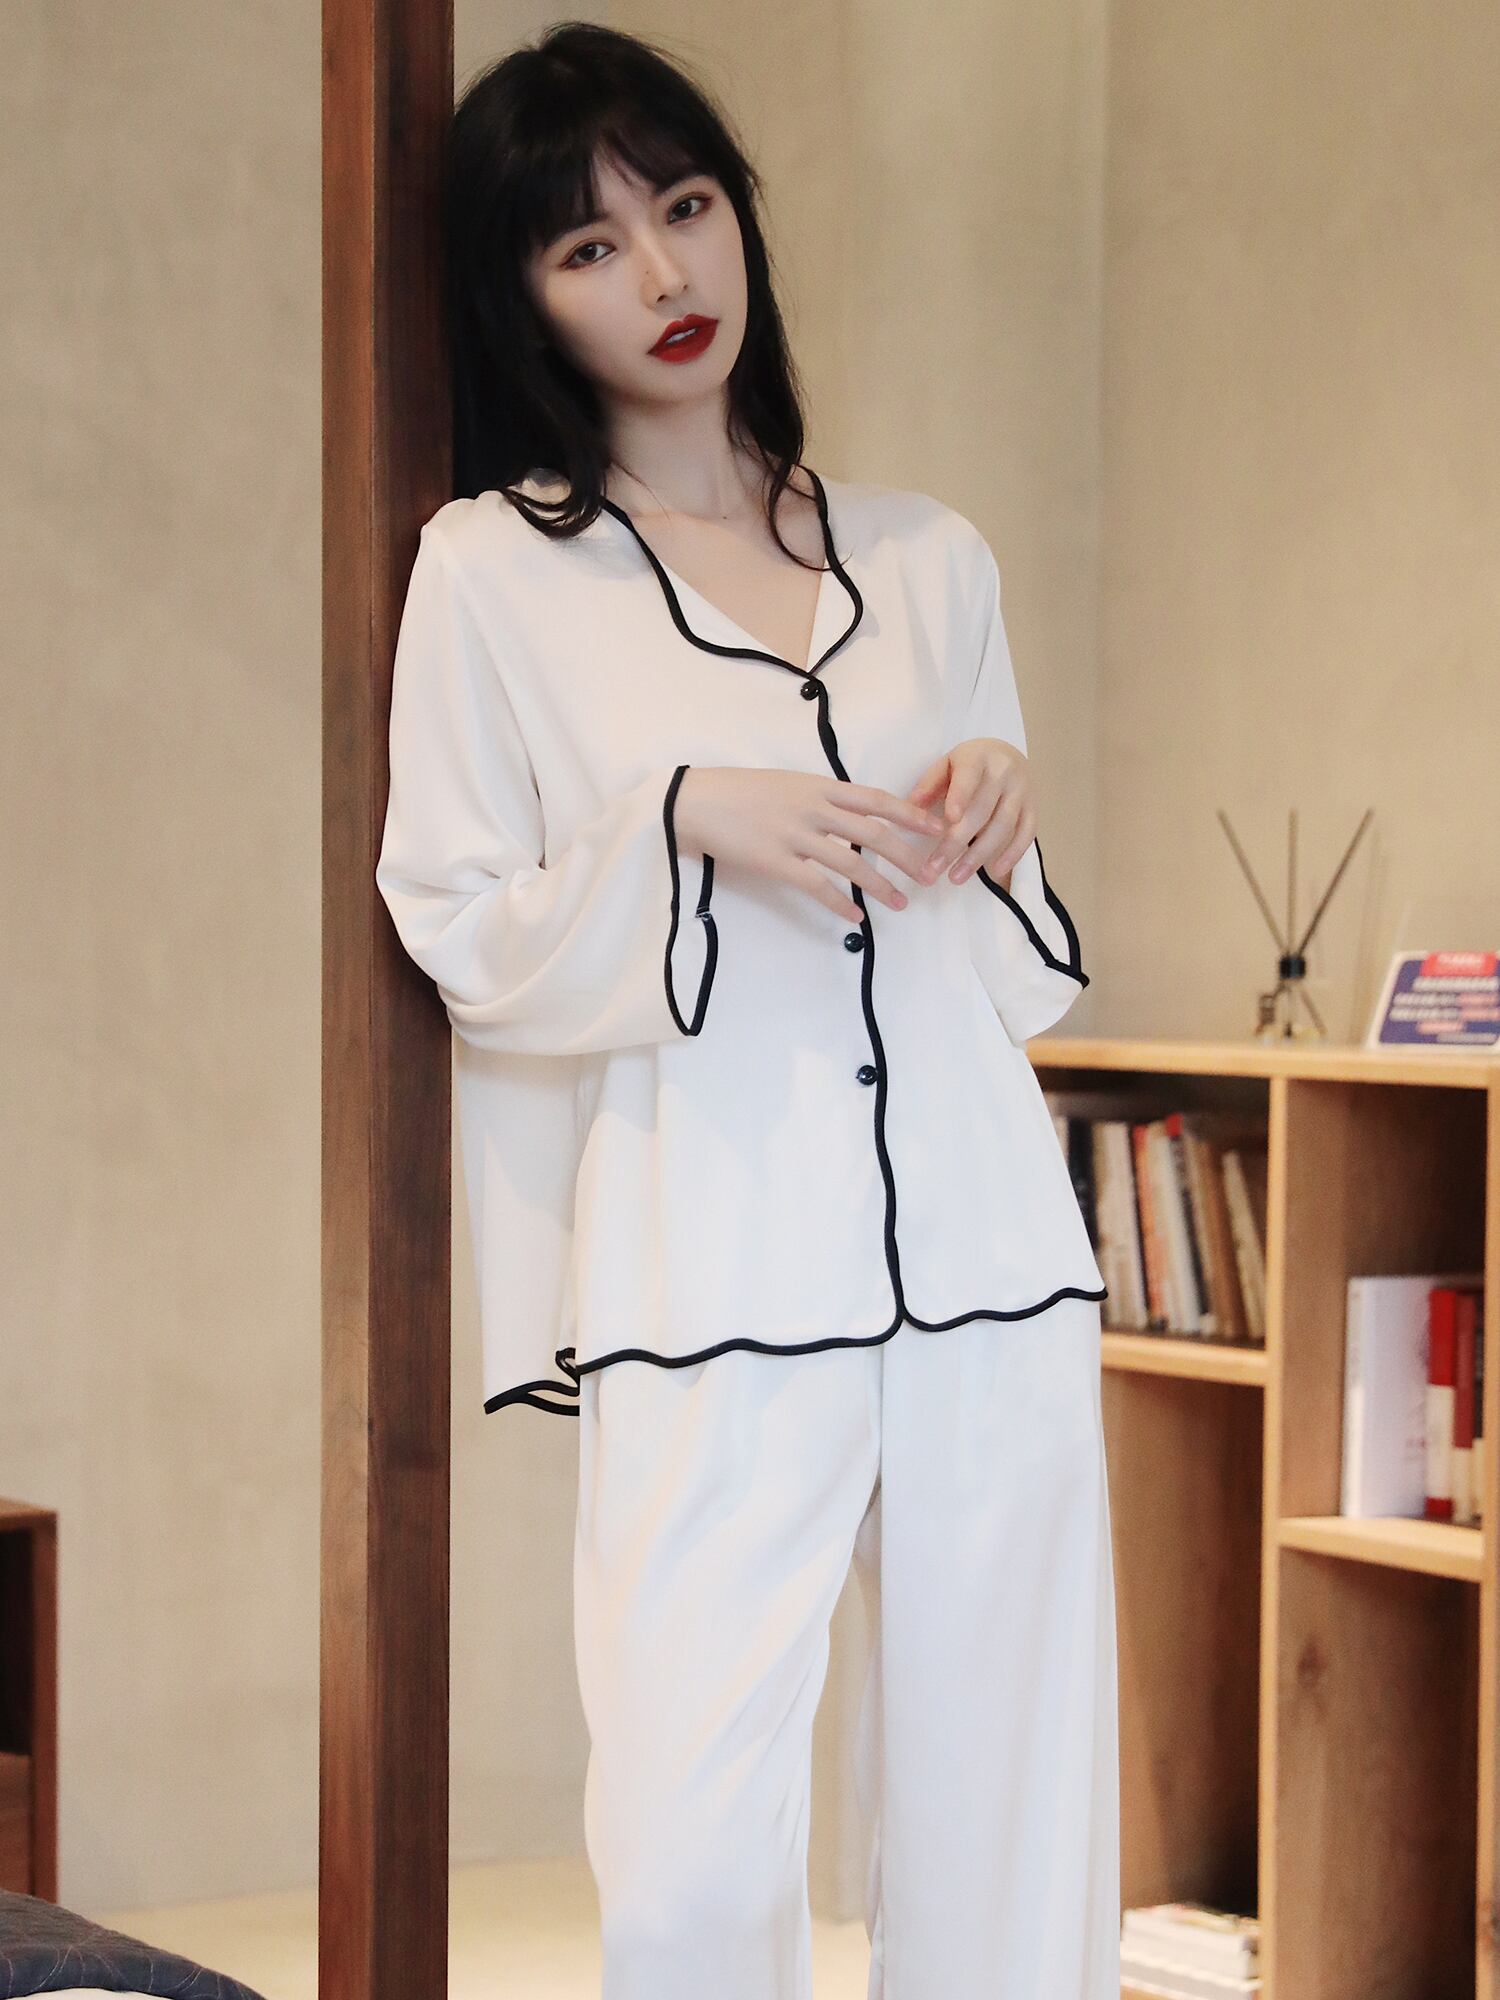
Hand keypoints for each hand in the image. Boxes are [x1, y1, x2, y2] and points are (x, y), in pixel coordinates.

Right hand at [674, 767, 947, 924]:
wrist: (696, 801)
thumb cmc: (740, 791)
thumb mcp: (788, 783)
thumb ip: (820, 797)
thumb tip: (852, 813)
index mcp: (819, 786)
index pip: (877, 800)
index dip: (911, 815)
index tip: (936, 829)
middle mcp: (813, 808)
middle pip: (873, 833)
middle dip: (906, 855)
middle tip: (929, 875)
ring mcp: (795, 835)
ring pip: (851, 863)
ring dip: (880, 886)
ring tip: (901, 903)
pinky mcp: (776, 862)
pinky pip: (817, 886)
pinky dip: (840, 903)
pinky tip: (856, 917)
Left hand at [904, 737, 1034, 887]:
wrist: (1007, 756)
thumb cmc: (968, 766)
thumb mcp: (946, 765)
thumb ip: (930, 783)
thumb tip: (911, 805)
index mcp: (978, 757)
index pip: (969, 776)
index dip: (960, 796)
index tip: (949, 819)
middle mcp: (1004, 772)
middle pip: (982, 810)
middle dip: (957, 842)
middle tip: (935, 867)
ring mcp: (1022, 791)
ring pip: (1003, 826)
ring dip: (979, 855)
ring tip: (956, 877)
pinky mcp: (1033, 808)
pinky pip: (1027, 833)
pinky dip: (1013, 854)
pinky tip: (995, 871)